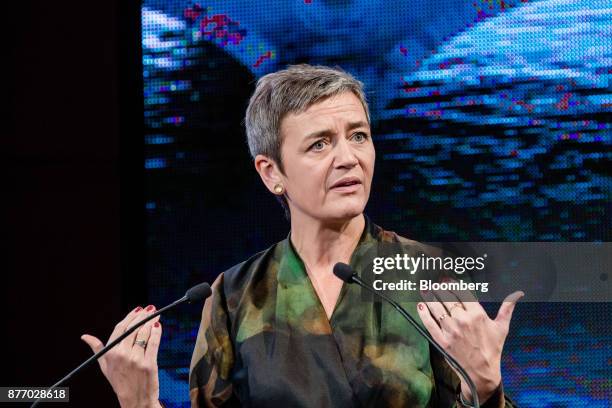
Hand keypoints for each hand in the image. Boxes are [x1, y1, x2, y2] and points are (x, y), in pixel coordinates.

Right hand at [81, 305, 162, 407]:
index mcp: (110, 354)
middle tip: (149, 309)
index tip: (137, 310)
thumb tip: (85, 337)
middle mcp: (122, 355)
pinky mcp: (149, 364)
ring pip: (144, 333)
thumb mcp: (104, 366)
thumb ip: (96, 348)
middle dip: (143, 316)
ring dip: (150, 321)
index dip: (130, 316)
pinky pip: (154, 343)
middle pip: (133, 328)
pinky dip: (157, 332)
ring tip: (155, 315)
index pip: (120, 328)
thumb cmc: (119, 382)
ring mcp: (136, 359)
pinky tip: (158, 325)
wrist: (135, 400)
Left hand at [417, 285, 522, 403]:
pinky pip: (429, 323)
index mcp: (477, 315)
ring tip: (426, 290)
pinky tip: (421, 306)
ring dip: (430, 297)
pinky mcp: (442, 340)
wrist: (481, 373)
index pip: (462, 294)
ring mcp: (451, 331)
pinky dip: (424, 313)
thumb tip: (518, 293)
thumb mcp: (502, 327)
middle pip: (447, 299)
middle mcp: (463, 320)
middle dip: (440, 290)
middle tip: (434, 284)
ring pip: (437, 308)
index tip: (447, 280)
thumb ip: (507, 308)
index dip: (453, 285)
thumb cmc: (493, 350)